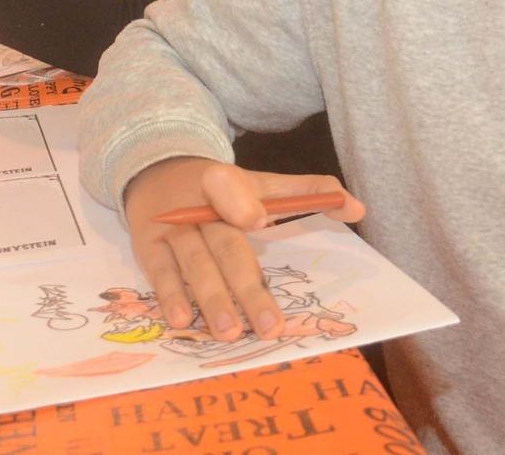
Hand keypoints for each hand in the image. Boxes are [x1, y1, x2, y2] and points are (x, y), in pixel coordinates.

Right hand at [122, 157, 365, 341]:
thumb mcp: (259, 182)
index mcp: (224, 183)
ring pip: (193, 265)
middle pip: (224, 246)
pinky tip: (184, 321)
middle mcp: (196, 206)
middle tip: (269, 325)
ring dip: (212, 300)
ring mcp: (170, 228)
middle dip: (246, 286)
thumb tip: (358, 208)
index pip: (229, 186)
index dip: (241, 202)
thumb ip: (306, 192)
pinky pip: (160, 274)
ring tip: (230, 333)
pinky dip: (171, 297)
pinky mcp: (146, 246)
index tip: (258, 221)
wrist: (156, 172)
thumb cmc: (219, 188)